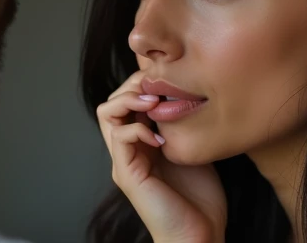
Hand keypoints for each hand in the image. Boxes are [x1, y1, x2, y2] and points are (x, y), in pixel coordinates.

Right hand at [97, 71, 226, 242]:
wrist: (198, 233)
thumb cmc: (199, 197)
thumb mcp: (192, 147)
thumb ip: (183, 125)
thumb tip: (188, 94)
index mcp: (141, 141)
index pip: (128, 99)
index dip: (143, 83)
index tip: (167, 79)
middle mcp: (128, 148)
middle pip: (113, 100)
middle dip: (134, 86)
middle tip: (158, 87)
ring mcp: (125, 160)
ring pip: (107, 113)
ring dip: (130, 100)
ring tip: (153, 103)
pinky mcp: (127, 173)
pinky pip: (120, 137)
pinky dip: (138, 128)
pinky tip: (159, 137)